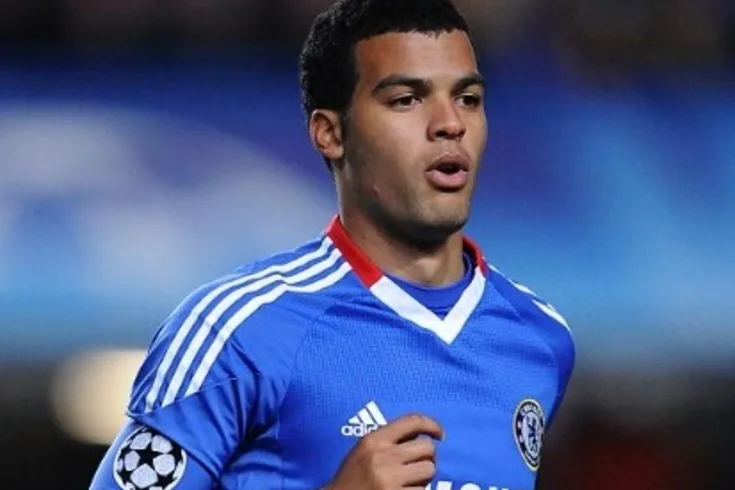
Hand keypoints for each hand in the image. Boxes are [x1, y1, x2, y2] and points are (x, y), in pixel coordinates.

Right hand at [324, 413, 443, 489]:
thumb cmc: (352, 478)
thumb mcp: (364, 451)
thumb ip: (388, 440)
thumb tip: (422, 434)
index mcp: (373, 440)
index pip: (412, 421)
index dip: (432, 425)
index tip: (440, 434)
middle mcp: (382, 456)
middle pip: (427, 447)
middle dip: (427, 457)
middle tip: (419, 465)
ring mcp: (389, 479)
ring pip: (429, 470)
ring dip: (424, 477)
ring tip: (410, 482)